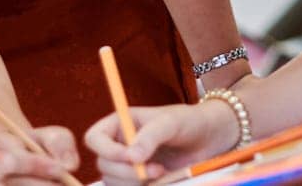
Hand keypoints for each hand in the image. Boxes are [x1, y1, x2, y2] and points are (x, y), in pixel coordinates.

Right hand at [84, 101, 238, 184]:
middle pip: (103, 165)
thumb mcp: (170, 123)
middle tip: (154, 170)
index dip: (106, 150)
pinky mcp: (138, 183)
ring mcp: (127, 167)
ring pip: (113, 183)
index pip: (94, 138)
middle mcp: (118, 146)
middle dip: (126, 171)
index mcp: (119, 124)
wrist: (208, 140)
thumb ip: (151, 136)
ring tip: (161, 173)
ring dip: (134, 183)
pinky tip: (160, 182)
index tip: (130, 156)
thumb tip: (132, 157)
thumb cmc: (188, 122)